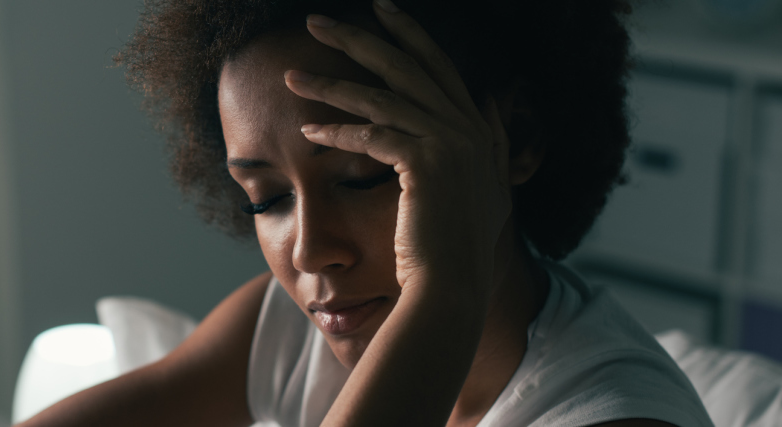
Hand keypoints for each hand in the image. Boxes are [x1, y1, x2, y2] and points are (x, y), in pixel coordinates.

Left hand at [284, 3, 513, 296]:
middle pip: (404, 66)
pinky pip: (370, 136)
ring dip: (328, 85)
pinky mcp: (425, 163)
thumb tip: (488, 101)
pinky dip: (336, 133)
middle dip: (357, 38)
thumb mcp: (485, 188)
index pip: (439, 66)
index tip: (381, 9)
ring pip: (378, 98)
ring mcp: (450, 143)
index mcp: (478, 128)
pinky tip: (307, 132)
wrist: (453, 284)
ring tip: (291, 76)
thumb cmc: (456, 247)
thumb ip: (490, 140)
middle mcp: (468, 127)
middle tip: (316, 20)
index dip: (410, 34)